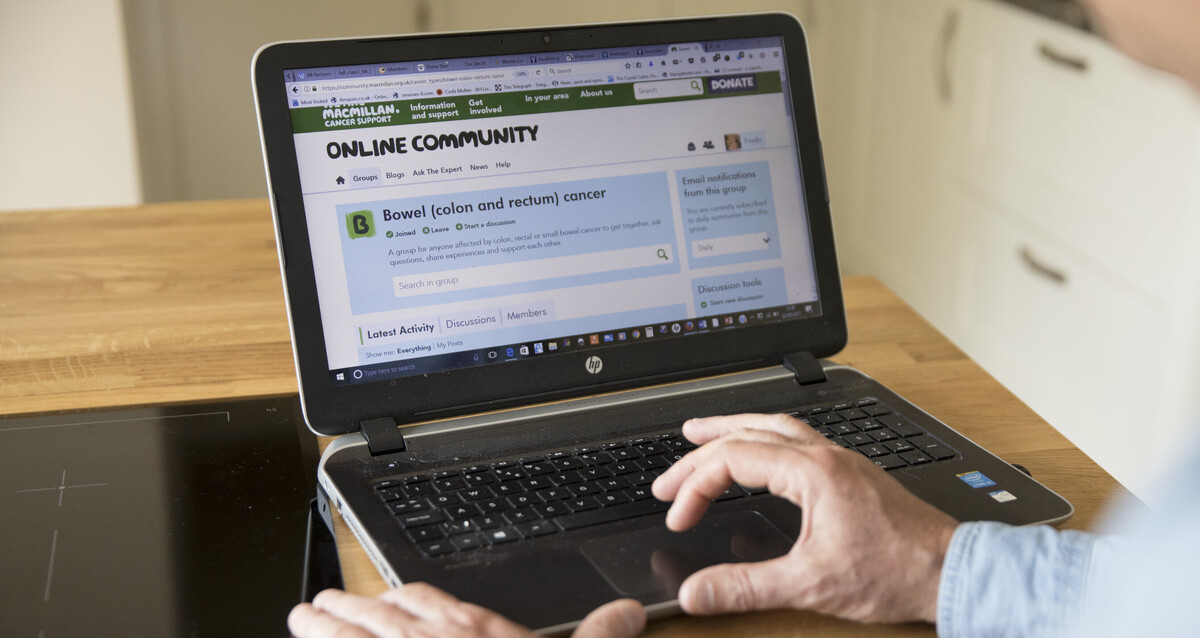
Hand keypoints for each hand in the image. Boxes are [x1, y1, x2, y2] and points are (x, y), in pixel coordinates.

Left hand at [288, 583, 645, 637]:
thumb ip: (596, 636)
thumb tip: (628, 612)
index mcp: (471, 633)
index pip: (427, 600)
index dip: (401, 596)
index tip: (386, 593)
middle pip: (377, 616)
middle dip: (347, 606)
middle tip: (319, 600)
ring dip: (320, 629)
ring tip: (300, 617)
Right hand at [652, 413, 957, 623]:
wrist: (953, 571)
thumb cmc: (896, 572)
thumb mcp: (810, 584)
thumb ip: (746, 588)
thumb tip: (697, 592)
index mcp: (812, 471)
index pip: (732, 459)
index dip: (695, 485)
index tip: (679, 516)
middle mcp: (825, 455)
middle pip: (746, 434)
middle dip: (699, 454)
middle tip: (667, 479)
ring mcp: (840, 461)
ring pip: (774, 427)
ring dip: (732, 430)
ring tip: (701, 433)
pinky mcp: (851, 474)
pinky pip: (796, 439)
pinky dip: (763, 440)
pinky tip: (761, 456)